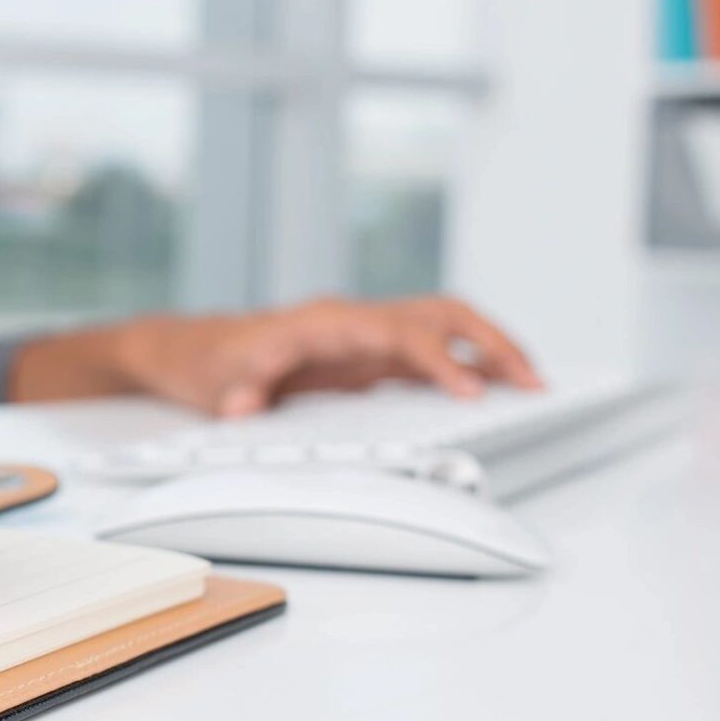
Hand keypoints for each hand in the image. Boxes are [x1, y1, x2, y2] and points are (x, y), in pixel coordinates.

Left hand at [12, 295, 539, 415]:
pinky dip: (466, 365)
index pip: (399, 332)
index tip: (471, 389)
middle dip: (491, 341)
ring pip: (443, 328)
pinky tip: (492, 388)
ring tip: (533, 382)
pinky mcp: (364, 357)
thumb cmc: (204, 361)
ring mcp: (362, 337)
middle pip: (439, 315)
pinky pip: (427, 353)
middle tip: (534, 379)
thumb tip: (244, 405)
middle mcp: (352, 321)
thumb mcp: (212, 381)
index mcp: (325, 321)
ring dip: (490, 348)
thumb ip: (233, 391)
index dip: (438, 359)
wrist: (185, 350)